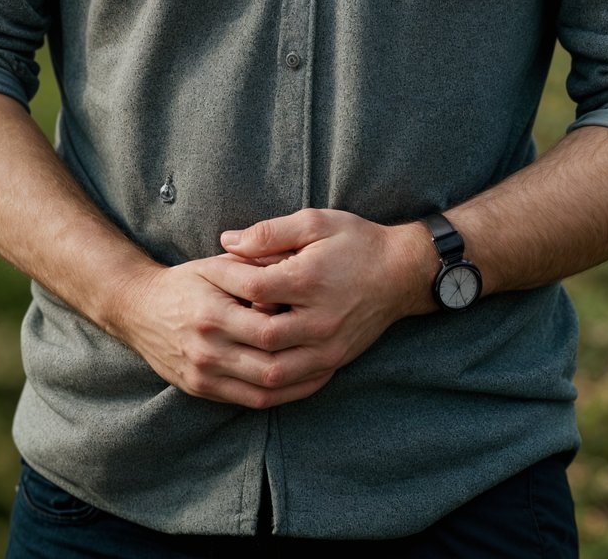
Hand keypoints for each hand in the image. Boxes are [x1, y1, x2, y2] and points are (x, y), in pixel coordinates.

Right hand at [108, 252, 335, 409]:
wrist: (139, 310)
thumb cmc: (184, 282)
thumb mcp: (214, 266)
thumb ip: (250, 269)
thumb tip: (288, 268)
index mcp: (213, 313)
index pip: (267, 328)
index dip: (300, 327)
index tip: (327, 317)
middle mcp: (208, 349)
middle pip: (270, 366)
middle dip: (308, 361)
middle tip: (339, 348)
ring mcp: (204, 375)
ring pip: (263, 391)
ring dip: (300, 384)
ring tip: (328, 368)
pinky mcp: (202, 390)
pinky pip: (249, 402)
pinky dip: (279, 396)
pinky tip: (300, 384)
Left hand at [218, 208, 436, 379]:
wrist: (401, 272)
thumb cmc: (355, 241)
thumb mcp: (314, 222)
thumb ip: (269, 232)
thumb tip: (227, 242)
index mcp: (310, 280)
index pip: (252, 287)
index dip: (224, 278)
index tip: (207, 270)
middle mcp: (318, 320)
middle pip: (259, 333)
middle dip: (229, 322)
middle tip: (209, 309)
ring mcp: (327, 346)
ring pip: (274, 370)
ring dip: (244, 359)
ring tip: (226, 340)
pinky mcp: (334, 361)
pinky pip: (296, 384)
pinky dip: (269, 380)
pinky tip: (251, 366)